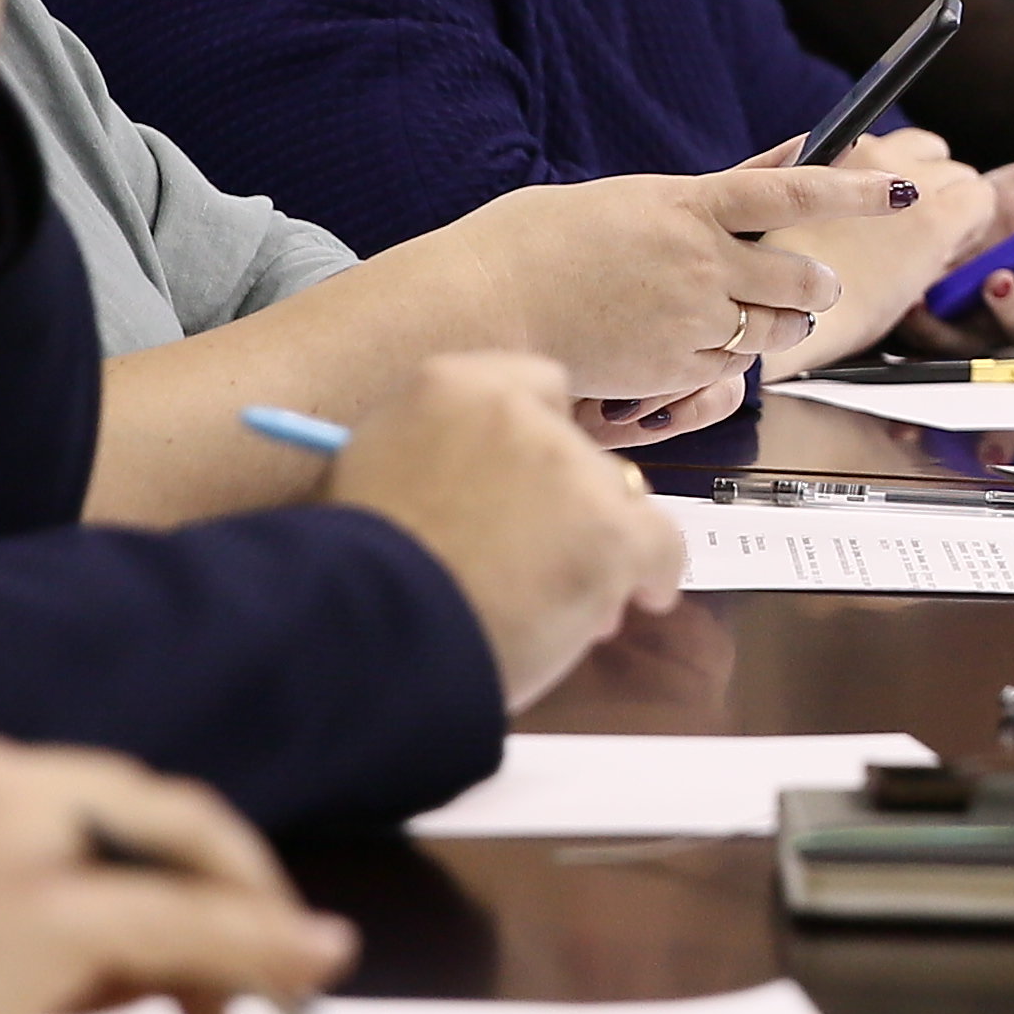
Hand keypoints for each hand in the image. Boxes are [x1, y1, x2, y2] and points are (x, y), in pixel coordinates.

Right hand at [0, 734, 352, 1013]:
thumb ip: (21, 918)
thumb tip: (142, 967)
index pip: (106, 800)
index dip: (171, 861)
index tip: (194, 927)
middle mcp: (0, 782)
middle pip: (163, 815)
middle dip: (225, 886)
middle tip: (261, 959)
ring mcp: (26, 842)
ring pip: (186, 863)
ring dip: (239, 924)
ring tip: (254, 994)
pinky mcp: (47, 914)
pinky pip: (190, 925)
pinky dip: (260, 947)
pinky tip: (305, 970)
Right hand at [329, 351, 683, 705]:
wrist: (369, 628)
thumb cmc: (354, 572)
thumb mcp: (370, 476)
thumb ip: (430, 458)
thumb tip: (474, 487)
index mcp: (448, 386)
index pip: (531, 385)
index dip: (539, 438)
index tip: (531, 480)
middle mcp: (519, 413)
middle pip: (576, 450)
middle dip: (566, 500)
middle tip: (546, 553)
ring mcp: (570, 470)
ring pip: (616, 497)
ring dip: (601, 538)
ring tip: (578, 592)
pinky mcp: (610, 532)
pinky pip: (660, 544)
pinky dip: (653, 573)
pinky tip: (644, 598)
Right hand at [431, 161, 929, 420]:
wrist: (483, 303)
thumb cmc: (538, 242)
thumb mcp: (629, 199)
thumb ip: (707, 193)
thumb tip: (778, 163)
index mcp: (687, 204)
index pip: (792, 193)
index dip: (853, 193)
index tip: (897, 189)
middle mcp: (700, 263)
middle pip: (803, 280)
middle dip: (815, 286)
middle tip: (810, 285)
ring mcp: (689, 321)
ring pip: (778, 332)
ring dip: (781, 325)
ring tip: (751, 317)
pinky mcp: (671, 370)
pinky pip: (730, 369)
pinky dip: (728, 359)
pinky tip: (692, 345)